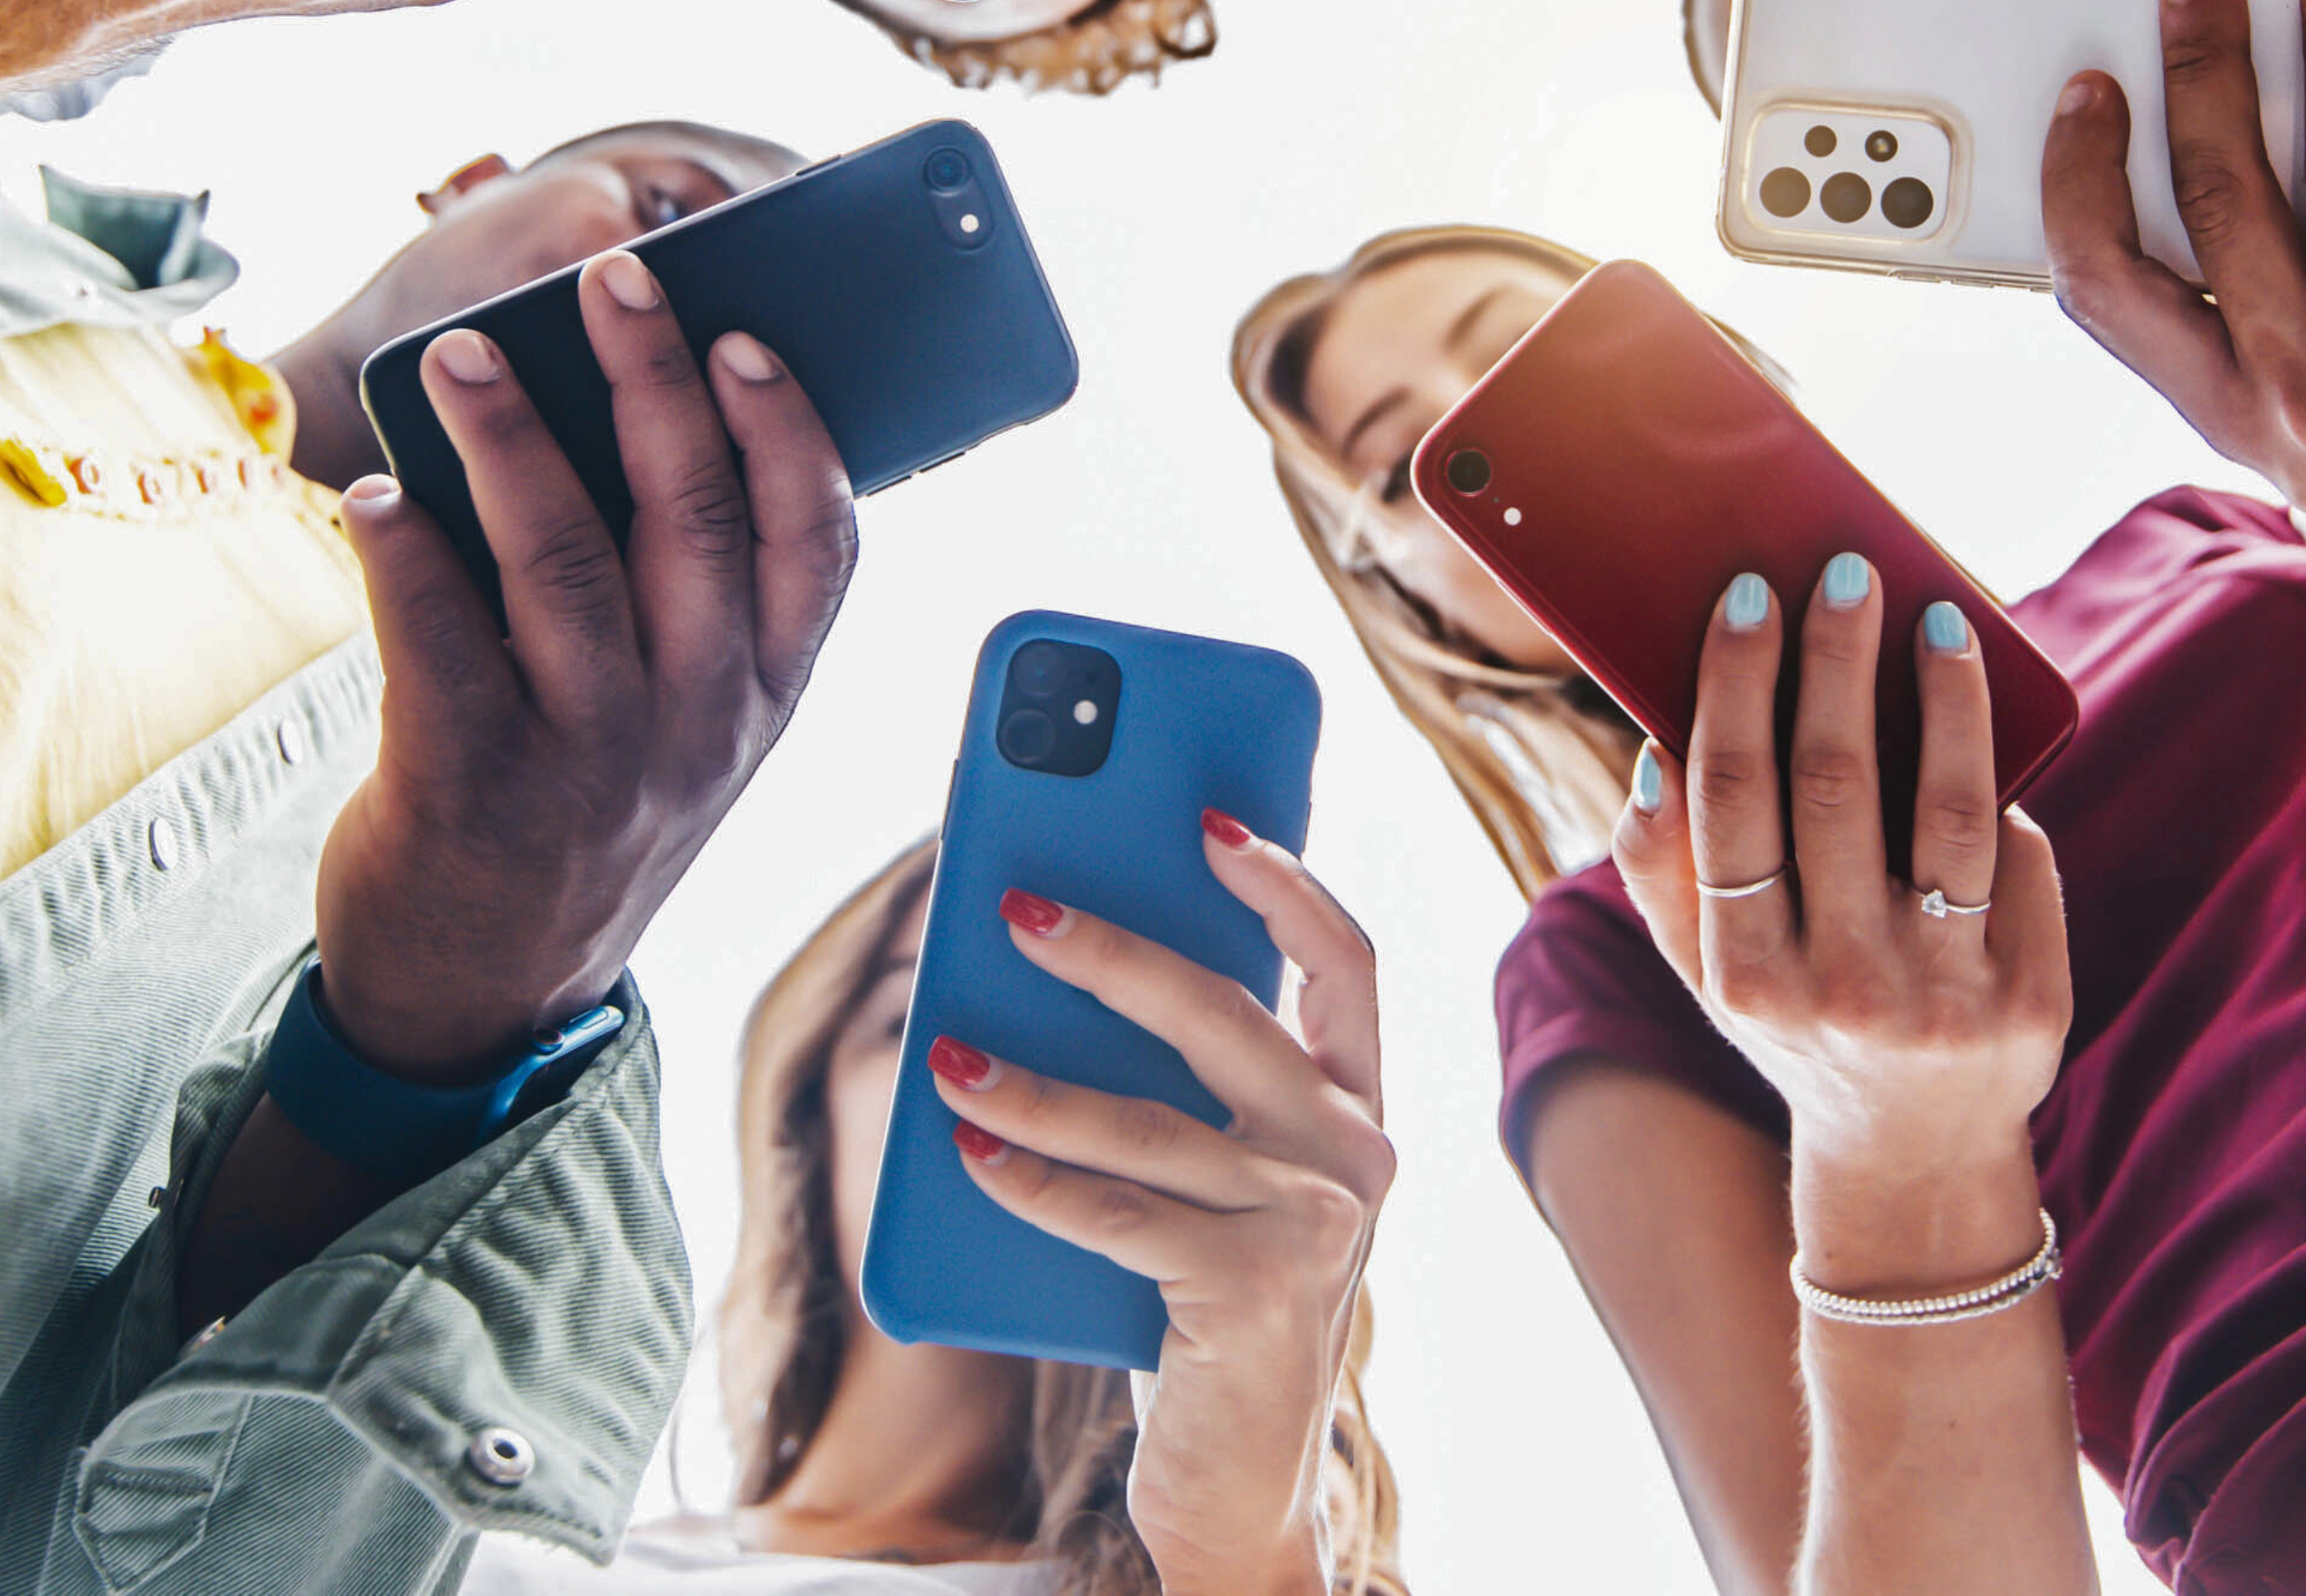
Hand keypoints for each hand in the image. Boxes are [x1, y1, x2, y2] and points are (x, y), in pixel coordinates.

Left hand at [311, 250, 858, 1076]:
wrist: (483, 996)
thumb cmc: (584, 814)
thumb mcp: (689, 725)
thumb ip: (691, 601)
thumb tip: (641, 408)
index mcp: (762, 695)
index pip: (815, 541)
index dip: (788, 426)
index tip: (743, 333)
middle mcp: (694, 723)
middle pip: (691, 516)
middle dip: (651, 377)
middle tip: (608, 279)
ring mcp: (586, 759)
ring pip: (565, 562)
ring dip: (511, 439)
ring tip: (460, 357)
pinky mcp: (468, 789)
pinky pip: (436, 646)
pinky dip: (406, 555)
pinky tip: (377, 493)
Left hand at [940, 824, 1393, 1595]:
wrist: (1240, 1488)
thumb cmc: (1206, 1308)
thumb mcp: (1218, 1183)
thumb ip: (1184, 1091)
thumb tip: (1049, 963)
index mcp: (1356, 1108)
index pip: (1346, 962)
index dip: (1281, 881)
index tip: (1206, 817)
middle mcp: (1354, 1156)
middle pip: (1227, 1018)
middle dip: (1114, 954)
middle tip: (1016, 910)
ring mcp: (1312, 1226)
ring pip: (1149, 1123)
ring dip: (1034, 1084)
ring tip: (949, 1054)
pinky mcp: (1253, 1296)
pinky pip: (1119, 1218)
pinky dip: (1035, 1184)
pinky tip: (971, 1156)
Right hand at [1605, 559, 2063, 1221]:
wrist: (1913, 1154)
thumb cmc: (1798, 1022)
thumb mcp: (1709, 974)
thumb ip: (1662, 873)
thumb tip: (1656, 755)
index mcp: (1744, 972)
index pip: (1735, 798)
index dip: (1741, 685)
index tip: (1751, 594)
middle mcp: (1841, 988)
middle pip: (1838, 786)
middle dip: (1839, 662)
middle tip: (1847, 572)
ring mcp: (1943, 999)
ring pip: (1951, 811)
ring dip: (1947, 698)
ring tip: (1942, 619)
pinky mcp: (2030, 1002)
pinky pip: (2018, 863)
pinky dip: (2001, 787)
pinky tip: (1985, 730)